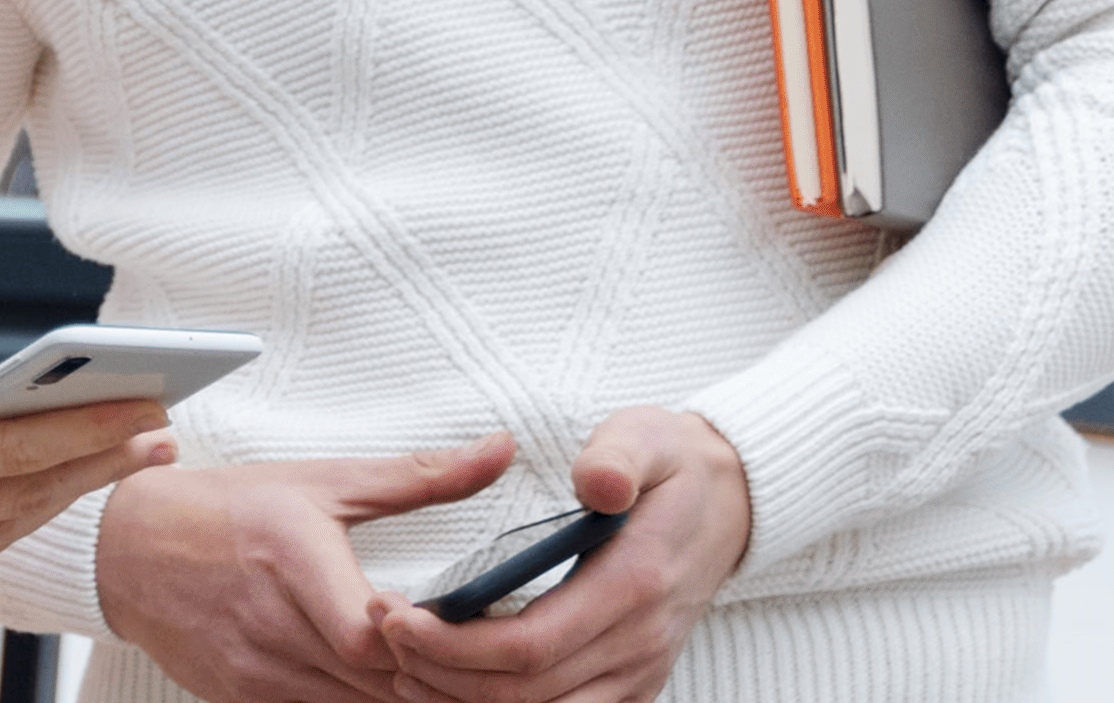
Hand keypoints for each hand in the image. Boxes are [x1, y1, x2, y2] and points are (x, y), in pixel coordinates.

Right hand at [96, 436, 516, 702]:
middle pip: (374, 683)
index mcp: (293, 558)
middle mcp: (273, 624)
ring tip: (452, 682)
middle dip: (435, 681)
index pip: (368, 634)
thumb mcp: (325, 480)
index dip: (421, 646)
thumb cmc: (233, 508)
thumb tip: (500, 451)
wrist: (133, 550)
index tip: (460, 632)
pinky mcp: (246, 701)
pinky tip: (390, 691)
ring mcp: (257, 672)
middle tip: (491, 669)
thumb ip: (420, 476)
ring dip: (402, 698)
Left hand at [367, 408, 748, 702]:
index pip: (531, 645)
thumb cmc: (673, 464)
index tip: (393, 615)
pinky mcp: (631, 683)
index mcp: (634, 585)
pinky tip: (454, 686)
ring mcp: (638, 672)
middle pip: (525, 694)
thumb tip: (593, 482)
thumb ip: (618, 457)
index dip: (454, 644)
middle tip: (380, 633)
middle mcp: (638, 644)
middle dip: (441, 674)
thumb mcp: (647, 436)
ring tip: (402, 667)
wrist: (733, 503)